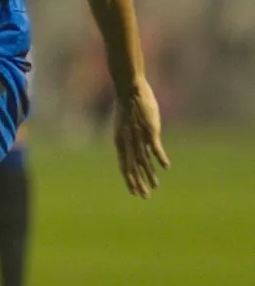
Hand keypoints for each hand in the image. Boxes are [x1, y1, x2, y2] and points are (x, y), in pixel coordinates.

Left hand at [113, 76, 169, 198]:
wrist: (129, 88)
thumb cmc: (128, 105)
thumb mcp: (126, 125)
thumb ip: (132, 138)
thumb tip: (142, 148)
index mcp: (119, 141)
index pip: (123, 166)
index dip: (129, 180)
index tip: (134, 192)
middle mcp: (127, 142)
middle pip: (132, 169)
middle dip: (138, 184)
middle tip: (144, 197)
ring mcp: (138, 137)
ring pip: (143, 162)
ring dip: (149, 176)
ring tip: (155, 187)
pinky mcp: (150, 130)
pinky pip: (155, 148)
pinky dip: (160, 158)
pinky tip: (166, 167)